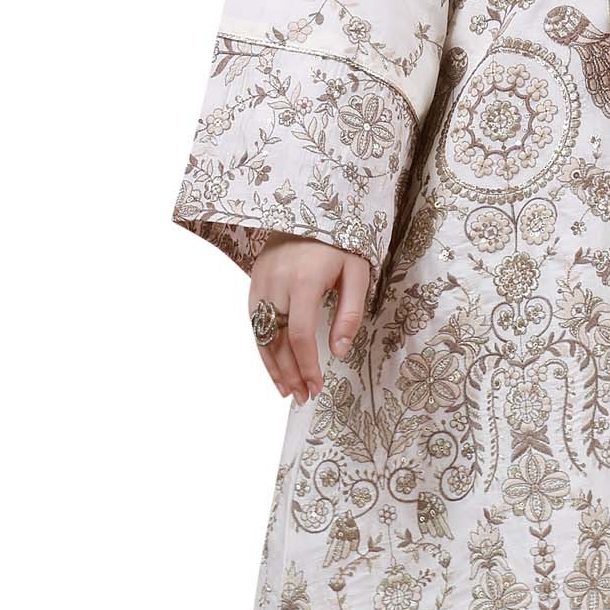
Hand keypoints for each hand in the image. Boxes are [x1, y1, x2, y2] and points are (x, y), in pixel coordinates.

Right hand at [248, 235, 370, 403]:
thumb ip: (349, 312)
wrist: (308, 211)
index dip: (306, 366)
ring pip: (260, 335)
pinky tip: (274, 367)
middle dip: (288, 374)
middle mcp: (275, 284)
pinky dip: (263, 348)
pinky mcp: (253, 284)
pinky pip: (255, 323)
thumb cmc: (339, 243)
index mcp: (303, 281)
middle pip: (276, 341)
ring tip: (286, 391)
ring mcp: (259, 284)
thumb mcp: (357, 272)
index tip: (315, 388)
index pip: (299, 335)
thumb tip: (339, 351)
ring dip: (272, 367)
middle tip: (301, 398)